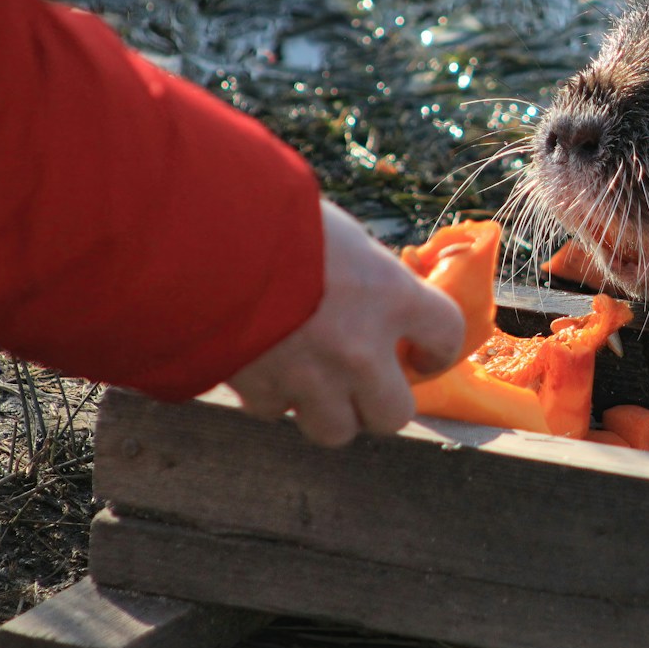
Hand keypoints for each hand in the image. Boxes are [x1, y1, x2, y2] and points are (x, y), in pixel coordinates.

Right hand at [227, 199, 464, 445]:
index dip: (440, 350)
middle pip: (393, 415)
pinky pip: (276, 412)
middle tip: (367, 381)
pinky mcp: (260, 389)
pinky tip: (265, 367)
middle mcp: (360, 347)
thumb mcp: (342, 237)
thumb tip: (375, 296)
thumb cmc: (277, 218)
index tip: (423, 354)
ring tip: (315, 382)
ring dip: (328, 410)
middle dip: (380, 402)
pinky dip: (273, 397)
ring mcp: (311, 376)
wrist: (201, 236)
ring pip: (335, 430)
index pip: (448, 336)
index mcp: (392, 295)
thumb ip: (367, 276)